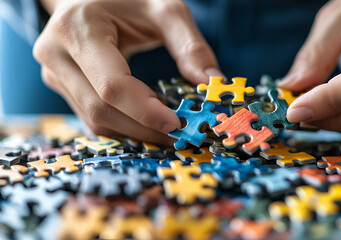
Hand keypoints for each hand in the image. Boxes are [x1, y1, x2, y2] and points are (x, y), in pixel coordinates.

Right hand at [33, 0, 221, 143]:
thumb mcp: (164, 10)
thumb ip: (190, 46)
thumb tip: (213, 82)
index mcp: (78, 28)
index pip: (112, 86)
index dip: (146, 112)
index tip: (178, 125)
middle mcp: (56, 53)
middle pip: (101, 110)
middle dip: (144, 129)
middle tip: (180, 136)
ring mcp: (54, 72)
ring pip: (95, 120)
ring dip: (134, 133)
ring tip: (168, 133)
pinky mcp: (61, 84)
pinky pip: (91, 117)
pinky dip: (122, 126)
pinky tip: (147, 126)